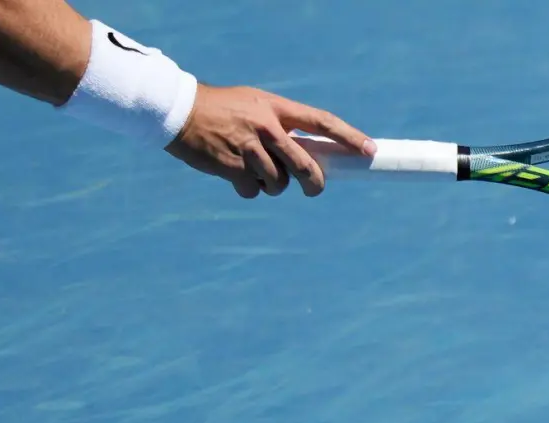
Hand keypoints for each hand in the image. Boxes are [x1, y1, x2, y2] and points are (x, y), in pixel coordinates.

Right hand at [167, 84, 374, 197]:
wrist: (179, 111)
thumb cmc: (222, 110)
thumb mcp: (255, 105)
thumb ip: (281, 126)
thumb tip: (308, 159)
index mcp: (276, 108)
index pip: (322, 121)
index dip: (349, 136)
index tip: (369, 150)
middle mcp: (266, 127)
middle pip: (305, 166)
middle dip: (314, 183)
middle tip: (313, 189)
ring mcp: (249, 147)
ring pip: (279, 183)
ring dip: (272, 185)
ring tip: (255, 170)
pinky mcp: (232, 166)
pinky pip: (253, 190)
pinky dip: (248, 188)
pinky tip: (235, 174)